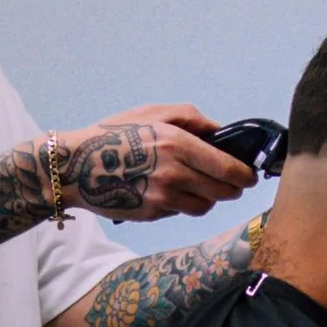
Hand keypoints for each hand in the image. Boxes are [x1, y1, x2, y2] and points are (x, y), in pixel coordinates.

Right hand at [59, 105, 253, 221]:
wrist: (76, 166)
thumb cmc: (113, 134)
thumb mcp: (152, 112)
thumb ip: (191, 118)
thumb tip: (220, 132)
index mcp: (177, 143)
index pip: (227, 168)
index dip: (245, 176)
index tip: (250, 177)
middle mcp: (173, 172)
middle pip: (222, 192)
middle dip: (233, 189)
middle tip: (234, 185)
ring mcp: (162, 197)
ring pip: (204, 206)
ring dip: (209, 199)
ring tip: (203, 188)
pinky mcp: (152, 214)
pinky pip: (180, 211)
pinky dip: (184, 203)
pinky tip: (173, 191)